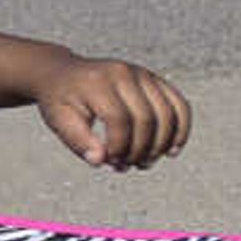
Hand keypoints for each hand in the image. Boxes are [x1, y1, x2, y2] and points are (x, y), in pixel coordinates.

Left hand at [34, 51, 190, 170]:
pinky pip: (178, 104)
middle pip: (146, 118)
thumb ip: (78, 141)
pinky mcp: (154, 78)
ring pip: (167, 113)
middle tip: (127, 166)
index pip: (118, 119)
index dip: (119, 146)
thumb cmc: (60, 101)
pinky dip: (181, 128)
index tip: (110, 162)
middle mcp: (123, 73)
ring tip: (144, 163)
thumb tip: (100, 161)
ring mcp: (142, 74)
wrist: (62, 73)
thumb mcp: (59, 121)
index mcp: (97, 82)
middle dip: (140, 149)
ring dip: (161, 144)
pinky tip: (172, 150)